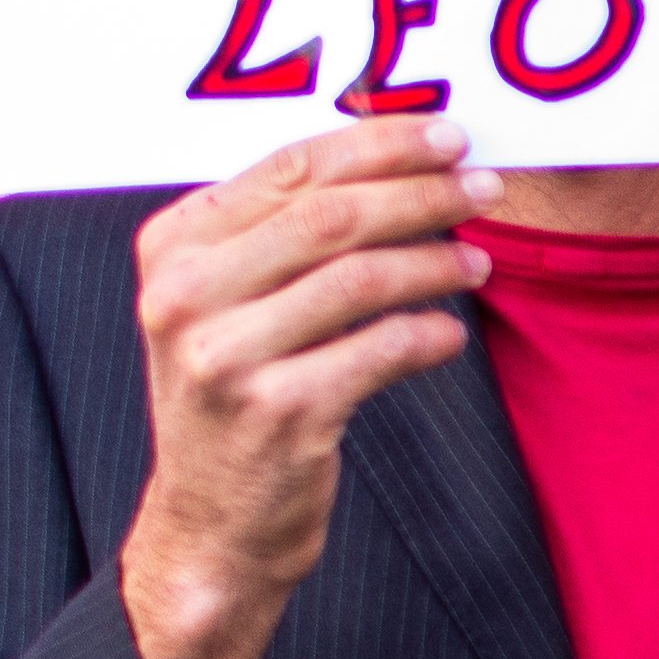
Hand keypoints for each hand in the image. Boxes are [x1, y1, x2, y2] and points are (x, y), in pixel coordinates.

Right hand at [120, 120, 501, 658]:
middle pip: (331, 214)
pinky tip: (451, 334)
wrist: (212, 523)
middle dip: (422, 193)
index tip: (448, 136)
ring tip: (478, 265)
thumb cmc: (238, 395)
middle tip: (485, 188)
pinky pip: (380, 351)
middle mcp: (184, 295)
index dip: (380, 144)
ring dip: (436, 263)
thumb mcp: (228, 302)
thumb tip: (404, 154)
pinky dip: (428, 335)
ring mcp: (225, 356)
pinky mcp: (276, 412)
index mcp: (173, 247)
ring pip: (360, 278)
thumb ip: (284, 230)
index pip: (289, 166)